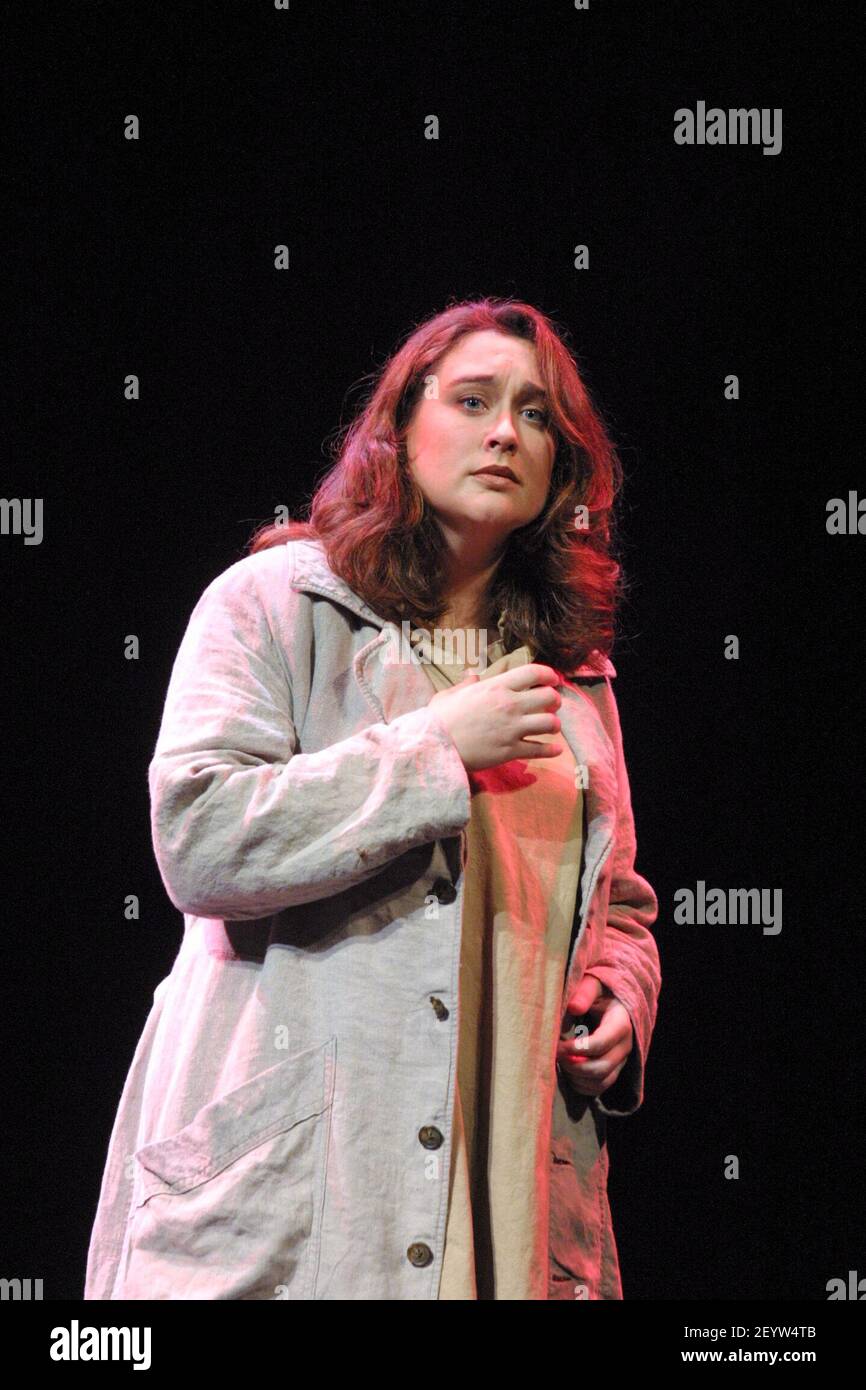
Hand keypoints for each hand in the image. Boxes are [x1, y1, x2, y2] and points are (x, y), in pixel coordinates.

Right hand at [427, 663, 563, 772]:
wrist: (435, 746)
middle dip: (554, 701)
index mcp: (496, 687)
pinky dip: (551, 750)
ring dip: (554, 725)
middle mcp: (509, 704)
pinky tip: (555, 750)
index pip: (533, 672)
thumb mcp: (449, 694)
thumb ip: (466, 684)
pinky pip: (540, 749)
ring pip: (550, 723)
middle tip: (551, 705)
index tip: (553, 680)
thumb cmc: (439, 719)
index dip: (549, 675)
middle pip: (549, 697)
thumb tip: (473, 676)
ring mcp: (512, 728)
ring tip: (550, 727)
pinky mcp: (511, 751)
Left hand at [556, 973, 633, 1097]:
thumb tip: (573, 1007)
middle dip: (574, 1065)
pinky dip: (581, 1085)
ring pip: (601, 1081)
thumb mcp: (594, 983)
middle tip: (555, 1055)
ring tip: (560, 1062)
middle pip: (602, 1067)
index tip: (557, 1045)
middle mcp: (625, 1045)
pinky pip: (600, 1087)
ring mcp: (621, 1059)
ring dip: (576, 1077)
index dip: (577, 1048)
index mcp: (621, 1022)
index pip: (601, 1043)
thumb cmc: (599, 991)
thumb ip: (584, 992)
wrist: (611, 1000)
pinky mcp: (614, 1069)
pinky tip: (567, 1071)